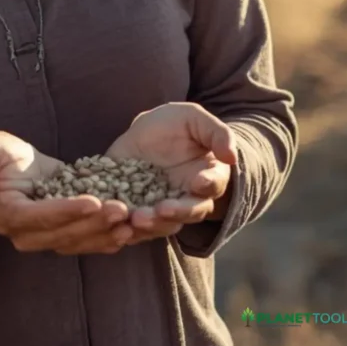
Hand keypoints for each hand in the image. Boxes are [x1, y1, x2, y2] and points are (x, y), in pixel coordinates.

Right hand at [0, 131, 131, 255]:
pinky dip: (105, 236)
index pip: (40, 217)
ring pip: (77, 240)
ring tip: (131, 221)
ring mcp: (44, 232)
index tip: (93, 200)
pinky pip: (83, 237)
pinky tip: (128, 232)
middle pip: (63, 234)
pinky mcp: (59, 226)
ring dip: (105, 233)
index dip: (66, 211)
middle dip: (94, 223)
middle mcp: (25, 231)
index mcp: (8, 213)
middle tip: (123, 209)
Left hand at [104, 102, 237, 245]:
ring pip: (159, 223)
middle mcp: (186, 198)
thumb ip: (216, 133)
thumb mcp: (195, 118)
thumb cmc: (178, 124)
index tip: (198, 182)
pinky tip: (115, 223)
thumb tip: (231, 156)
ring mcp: (160, 206)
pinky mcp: (135, 206)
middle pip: (186, 213)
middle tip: (161, 210)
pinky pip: (132, 223)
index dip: (207, 185)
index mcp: (207, 177)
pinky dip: (124, 227)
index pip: (212, 186)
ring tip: (135, 218)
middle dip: (175, 213)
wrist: (147, 130)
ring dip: (149, 224)